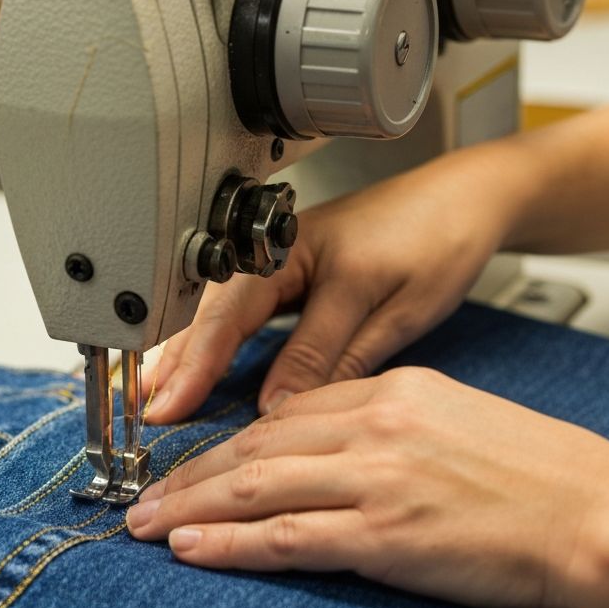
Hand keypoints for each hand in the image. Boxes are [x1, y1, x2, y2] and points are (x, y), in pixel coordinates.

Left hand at [129, 367, 608, 607]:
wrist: (596, 515)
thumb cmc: (537, 474)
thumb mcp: (451, 418)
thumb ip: (381, 423)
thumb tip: (321, 441)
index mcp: (391, 392)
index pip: (284, 414)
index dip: (227, 441)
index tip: (195, 461)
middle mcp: (374, 427)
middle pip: (255, 446)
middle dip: (190, 473)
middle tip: (145, 493)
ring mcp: (375, 480)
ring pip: (256, 487)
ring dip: (191, 507)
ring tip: (147, 523)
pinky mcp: (383, 535)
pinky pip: (285, 538)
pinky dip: (229, 544)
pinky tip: (191, 549)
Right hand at [146, 146, 526, 424]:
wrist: (470, 198)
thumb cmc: (438, 236)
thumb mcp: (384, 306)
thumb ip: (325, 355)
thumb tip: (273, 407)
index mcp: (291, 250)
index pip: (227, 317)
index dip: (194, 368)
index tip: (166, 408)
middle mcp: (275, 252)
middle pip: (206, 313)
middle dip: (171, 363)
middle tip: (138, 409)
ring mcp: (278, 260)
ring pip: (216, 314)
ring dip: (184, 355)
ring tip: (152, 394)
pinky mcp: (289, 272)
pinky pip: (237, 314)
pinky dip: (213, 345)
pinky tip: (198, 368)